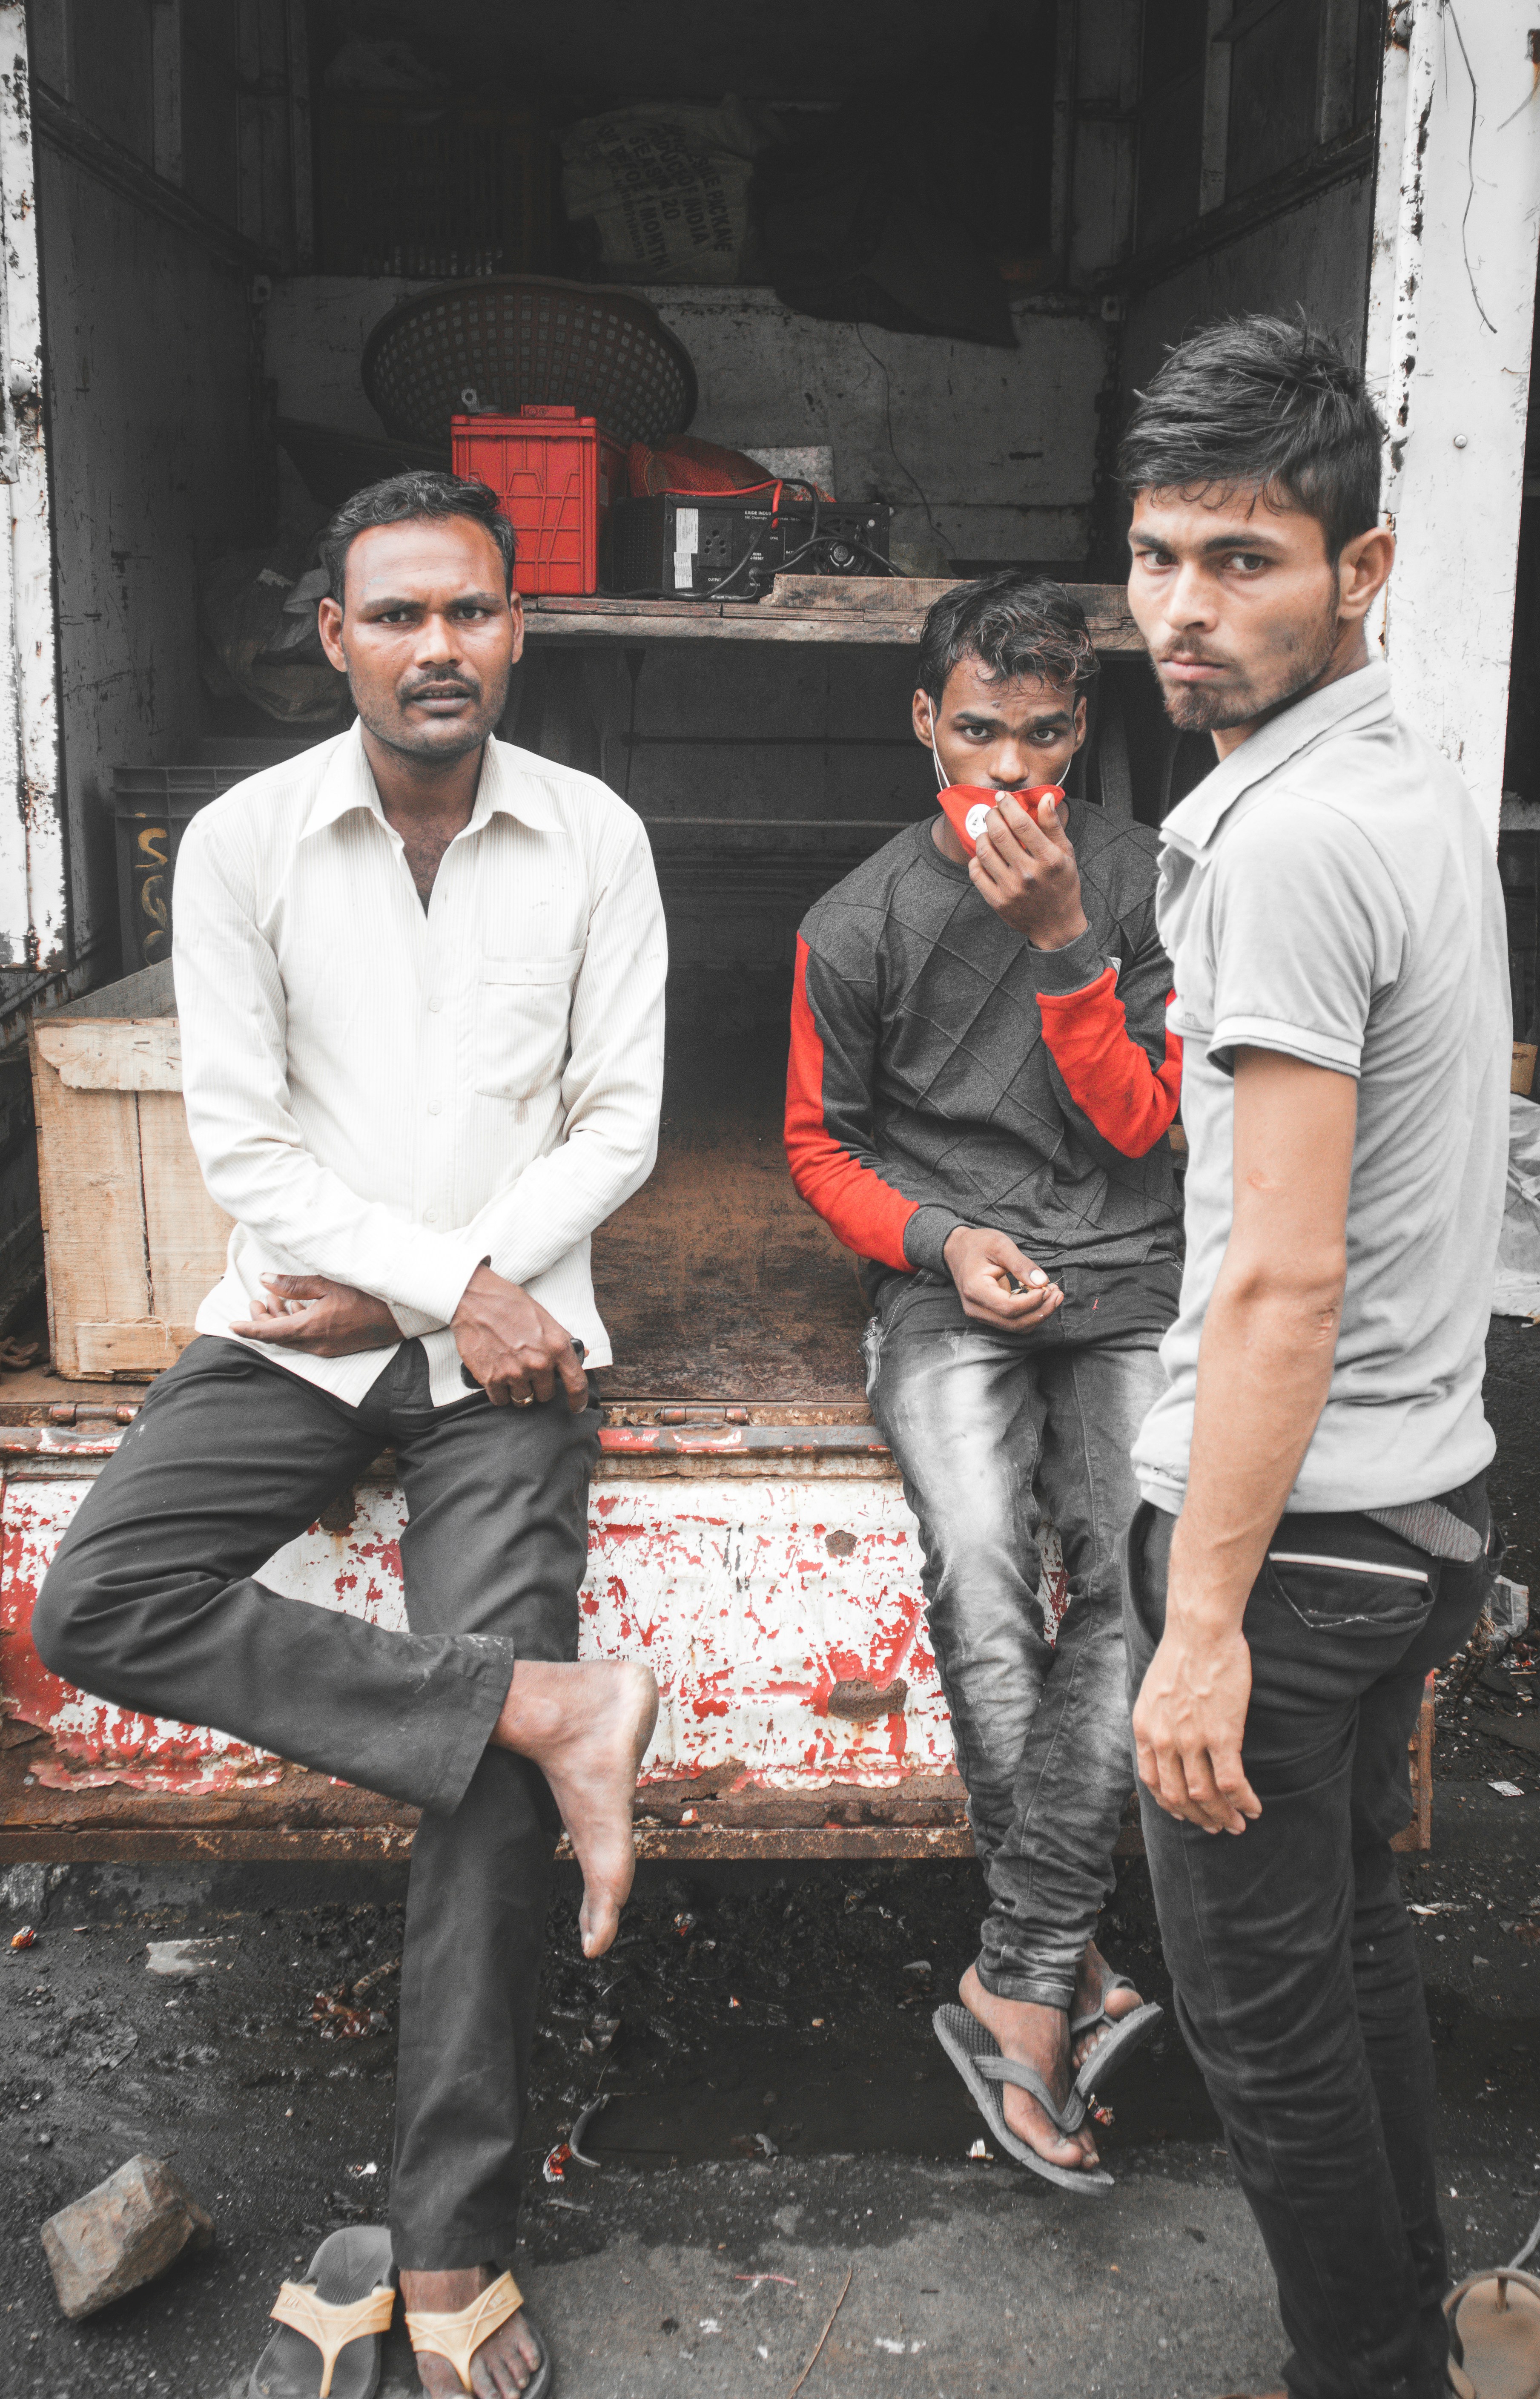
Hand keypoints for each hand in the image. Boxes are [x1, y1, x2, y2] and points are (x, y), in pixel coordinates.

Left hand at [230, 1274, 399, 1356]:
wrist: (401, 1314)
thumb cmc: (367, 1294)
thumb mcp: (328, 1283)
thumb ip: (293, 1284)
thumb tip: (265, 1280)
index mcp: (310, 1328)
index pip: (269, 1332)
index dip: (248, 1328)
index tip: (231, 1325)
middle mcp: (315, 1344)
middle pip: (278, 1337)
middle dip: (263, 1320)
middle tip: (256, 1300)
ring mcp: (326, 1348)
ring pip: (292, 1338)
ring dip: (280, 1321)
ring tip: (274, 1299)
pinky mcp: (335, 1347)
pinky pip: (306, 1340)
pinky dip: (296, 1325)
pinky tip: (297, 1308)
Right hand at [452, 1261, 588, 1410]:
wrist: (475, 1300)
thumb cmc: (510, 1304)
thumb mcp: (545, 1318)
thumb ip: (563, 1339)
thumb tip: (582, 1354)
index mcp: (556, 1346)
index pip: (577, 1383)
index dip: (579, 1400)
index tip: (576, 1407)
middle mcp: (538, 1363)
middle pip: (546, 1395)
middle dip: (539, 1386)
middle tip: (529, 1372)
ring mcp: (514, 1373)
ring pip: (524, 1399)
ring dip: (519, 1390)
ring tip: (511, 1372)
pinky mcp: (491, 1379)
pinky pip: (501, 1400)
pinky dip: (500, 1392)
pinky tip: (497, 1377)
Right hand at [942, 1226, 1063, 1333]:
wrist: (958, 1250)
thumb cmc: (978, 1244)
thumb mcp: (1000, 1246)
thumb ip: (1021, 1264)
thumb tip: (1042, 1282)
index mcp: (975, 1290)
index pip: (1009, 1308)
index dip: (1032, 1302)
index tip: (1048, 1287)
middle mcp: (975, 1308)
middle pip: (1014, 1323)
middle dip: (1041, 1311)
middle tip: (1058, 1292)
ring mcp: (981, 1314)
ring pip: (1016, 1327)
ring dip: (1039, 1314)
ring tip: (1054, 1294)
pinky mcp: (989, 1315)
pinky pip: (1013, 1322)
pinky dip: (1031, 1313)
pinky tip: (1042, 1297)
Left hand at [971, 791, 1088, 948]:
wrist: (1056, 925)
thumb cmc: (1063, 885)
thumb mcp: (1066, 854)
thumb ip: (1053, 825)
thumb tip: (1045, 797)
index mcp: (1049, 860)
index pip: (1022, 824)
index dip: (1007, 805)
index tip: (1002, 798)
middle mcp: (1029, 874)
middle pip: (999, 833)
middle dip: (992, 816)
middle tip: (993, 812)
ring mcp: (1011, 890)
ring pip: (984, 851)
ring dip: (982, 835)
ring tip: (988, 832)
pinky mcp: (997, 902)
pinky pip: (976, 873)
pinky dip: (976, 859)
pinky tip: (985, 855)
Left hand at [1132, 1616, 1261, 1834]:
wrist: (1200, 1631)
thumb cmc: (1182, 1653)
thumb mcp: (1153, 1692)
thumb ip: (1156, 1721)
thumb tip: (1165, 1741)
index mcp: (1144, 1729)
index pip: (1151, 1781)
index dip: (1169, 1803)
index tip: (1184, 1812)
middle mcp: (1163, 1741)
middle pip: (1177, 1796)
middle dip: (1197, 1818)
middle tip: (1215, 1827)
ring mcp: (1191, 1740)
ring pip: (1205, 1796)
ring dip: (1223, 1816)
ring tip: (1237, 1824)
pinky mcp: (1222, 1735)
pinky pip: (1232, 1782)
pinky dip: (1243, 1801)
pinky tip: (1253, 1807)